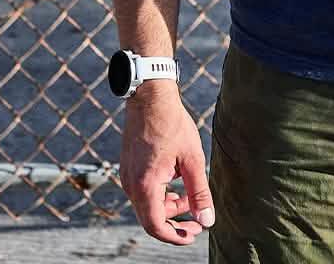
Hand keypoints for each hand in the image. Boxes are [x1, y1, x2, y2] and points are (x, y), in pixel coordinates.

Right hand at [119, 84, 215, 244]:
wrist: (150, 98)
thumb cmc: (172, 125)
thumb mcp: (192, 159)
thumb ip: (199, 192)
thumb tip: (207, 220)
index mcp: (145, 186)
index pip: (156, 226)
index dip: (175, 236)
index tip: (193, 235)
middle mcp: (130, 185)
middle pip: (151, 218)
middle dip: (175, 222)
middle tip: (197, 222)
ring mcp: (126, 176)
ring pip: (147, 205)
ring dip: (169, 206)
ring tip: (190, 197)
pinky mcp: (128, 168)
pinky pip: (143, 191)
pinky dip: (160, 194)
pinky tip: (177, 182)